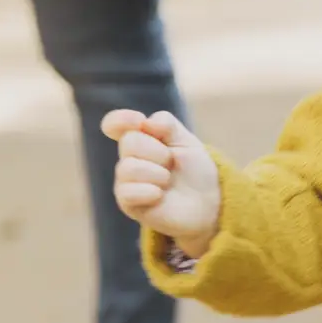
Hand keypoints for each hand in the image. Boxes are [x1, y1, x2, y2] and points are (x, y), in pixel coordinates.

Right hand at [101, 109, 220, 255]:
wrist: (206, 201)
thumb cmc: (193, 169)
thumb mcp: (186, 140)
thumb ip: (167, 124)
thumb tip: (145, 123)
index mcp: (139, 138)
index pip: (114, 124)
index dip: (121, 119)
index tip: (139, 121)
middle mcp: (128, 158)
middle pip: (130, 141)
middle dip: (158, 151)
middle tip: (171, 163)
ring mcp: (126, 181)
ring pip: (128, 167)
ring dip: (157, 173)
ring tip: (167, 181)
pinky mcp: (128, 203)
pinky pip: (127, 192)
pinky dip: (149, 191)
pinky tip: (160, 195)